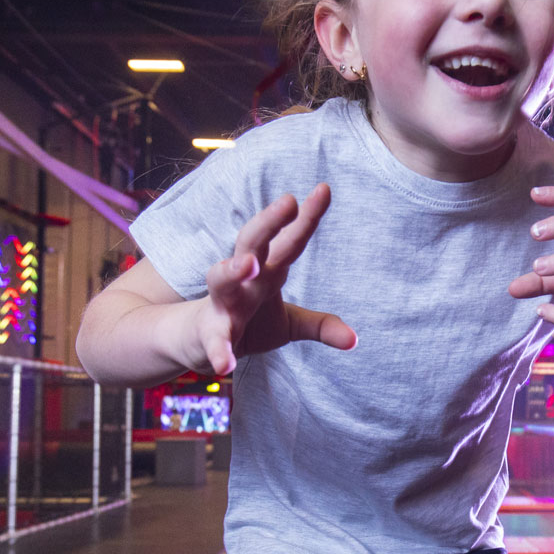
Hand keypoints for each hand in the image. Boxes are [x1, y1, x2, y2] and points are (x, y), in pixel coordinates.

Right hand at [192, 183, 355, 374]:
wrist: (198, 343)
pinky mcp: (209, 333)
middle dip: (269, 222)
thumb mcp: (289, 324)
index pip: (290, 241)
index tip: (324, 189)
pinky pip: (214, 340)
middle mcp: (244, 280)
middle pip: (252, 243)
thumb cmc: (247, 321)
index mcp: (268, 272)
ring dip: (233, 269)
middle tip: (288, 200)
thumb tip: (355, 340)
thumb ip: (320, 326)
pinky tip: (227, 364)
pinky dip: (220, 351)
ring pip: (222, 279)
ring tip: (249, 264)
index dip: (307, 217)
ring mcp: (223, 304)